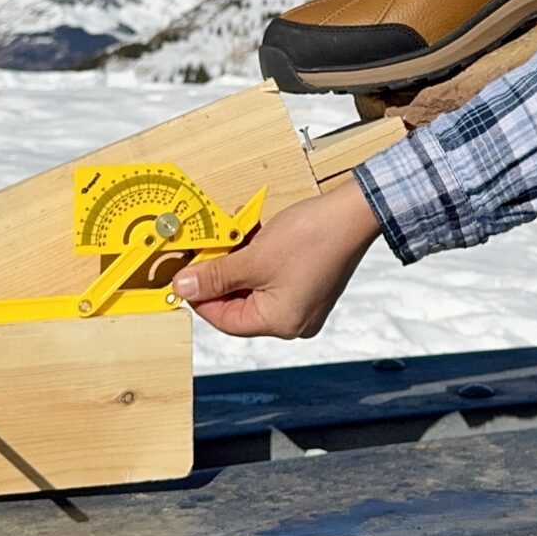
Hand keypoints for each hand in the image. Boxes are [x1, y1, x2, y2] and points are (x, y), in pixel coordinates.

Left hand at [172, 178, 382, 338]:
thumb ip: (215, 276)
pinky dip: (257, 262)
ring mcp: (303, 303)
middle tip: (204, 255)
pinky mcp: (308, 284)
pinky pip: (271, 279)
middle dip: (220, 278)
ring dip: (237, 266)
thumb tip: (184, 288)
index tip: (184, 278)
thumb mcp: (253, 258)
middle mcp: (294, 320)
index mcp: (281, 322)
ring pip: (254, 289)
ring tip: (229, 243)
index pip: (226, 320)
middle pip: (240, 305)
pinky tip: (250, 241)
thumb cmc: (313, 237)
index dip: (201, 298)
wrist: (352, 213)